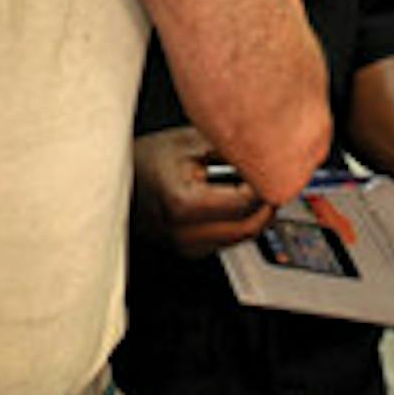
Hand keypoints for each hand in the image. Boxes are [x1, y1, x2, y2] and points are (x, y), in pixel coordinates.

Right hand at [131, 126, 272, 254]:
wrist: (117, 182)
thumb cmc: (147, 159)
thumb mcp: (189, 143)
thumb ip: (229, 151)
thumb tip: (267, 151)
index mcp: (183, 204)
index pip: (243, 203)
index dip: (265, 187)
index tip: (275, 171)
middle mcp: (183, 233)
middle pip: (247, 228)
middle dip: (267, 206)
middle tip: (276, 183)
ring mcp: (185, 247)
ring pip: (239, 239)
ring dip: (256, 216)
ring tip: (259, 190)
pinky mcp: (187, 252)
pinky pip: (226, 242)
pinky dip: (239, 224)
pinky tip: (238, 203)